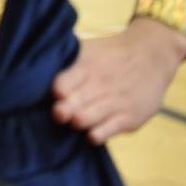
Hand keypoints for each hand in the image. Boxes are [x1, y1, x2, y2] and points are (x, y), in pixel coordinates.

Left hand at [52, 17, 185, 143]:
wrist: (152, 56)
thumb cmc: (110, 55)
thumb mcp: (88, 49)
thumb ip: (65, 61)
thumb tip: (34, 64)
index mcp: (85, 67)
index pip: (61, 85)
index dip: (55, 94)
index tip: (55, 96)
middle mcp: (99, 85)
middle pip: (71, 105)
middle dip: (61, 112)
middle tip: (60, 113)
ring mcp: (115, 102)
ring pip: (85, 120)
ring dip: (75, 123)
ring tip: (75, 120)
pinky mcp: (130, 118)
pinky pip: (106, 132)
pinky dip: (94, 135)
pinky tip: (92, 131)